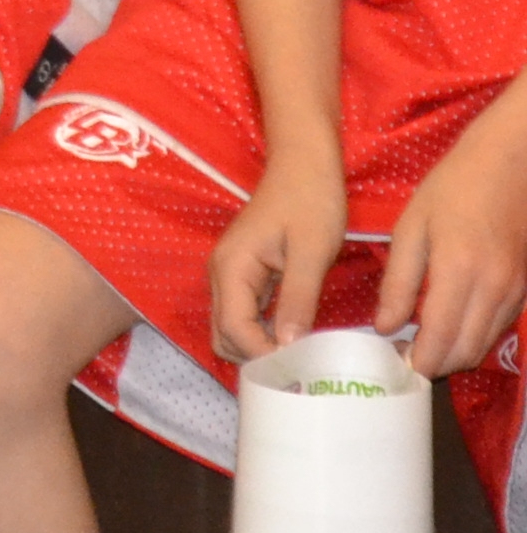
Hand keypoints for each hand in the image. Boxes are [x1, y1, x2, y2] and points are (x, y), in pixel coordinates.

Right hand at [213, 145, 354, 361]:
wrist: (304, 165)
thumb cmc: (311, 202)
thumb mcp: (311, 252)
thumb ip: (298, 298)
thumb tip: (289, 346)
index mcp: (232, 267)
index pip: (234, 328)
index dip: (263, 354)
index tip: (302, 367)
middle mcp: (221, 273)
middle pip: (223, 334)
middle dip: (256, 357)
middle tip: (301, 367)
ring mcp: (230, 274)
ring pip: (231, 328)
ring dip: (258, 347)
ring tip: (301, 355)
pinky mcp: (245, 274)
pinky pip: (244, 315)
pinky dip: (263, 333)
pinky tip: (294, 336)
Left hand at [377, 95, 526, 380]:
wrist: (513, 164)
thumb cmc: (453, 187)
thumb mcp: (411, 226)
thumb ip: (398, 281)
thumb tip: (385, 327)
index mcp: (459, 273)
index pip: (440, 341)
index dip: (418, 361)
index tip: (394, 363)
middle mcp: (494, 291)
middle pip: (466, 353)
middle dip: (436, 363)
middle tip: (405, 353)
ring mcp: (515, 292)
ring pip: (485, 345)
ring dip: (456, 353)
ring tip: (423, 341)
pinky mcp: (524, 289)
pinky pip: (499, 328)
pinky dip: (475, 336)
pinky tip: (451, 323)